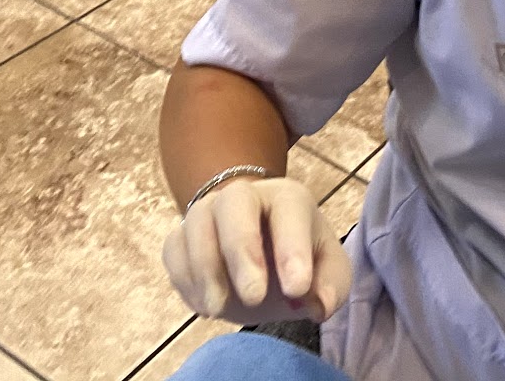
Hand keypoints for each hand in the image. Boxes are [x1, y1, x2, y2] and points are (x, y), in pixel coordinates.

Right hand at [162, 176, 352, 326]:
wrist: (260, 252)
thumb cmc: (297, 260)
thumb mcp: (327, 271)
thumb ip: (331, 285)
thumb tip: (318, 303)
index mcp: (287, 198)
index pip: (289, 209)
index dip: (293, 248)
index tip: (297, 288)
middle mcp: (245, 195)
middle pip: (235, 202)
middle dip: (241, 249)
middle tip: (253, 297)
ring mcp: (209, 212)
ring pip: (197, 222)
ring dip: (205, 268)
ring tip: (219, 309)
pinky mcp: (181, 236)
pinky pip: (174, 249)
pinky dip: (185, 278)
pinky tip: (205, 304)